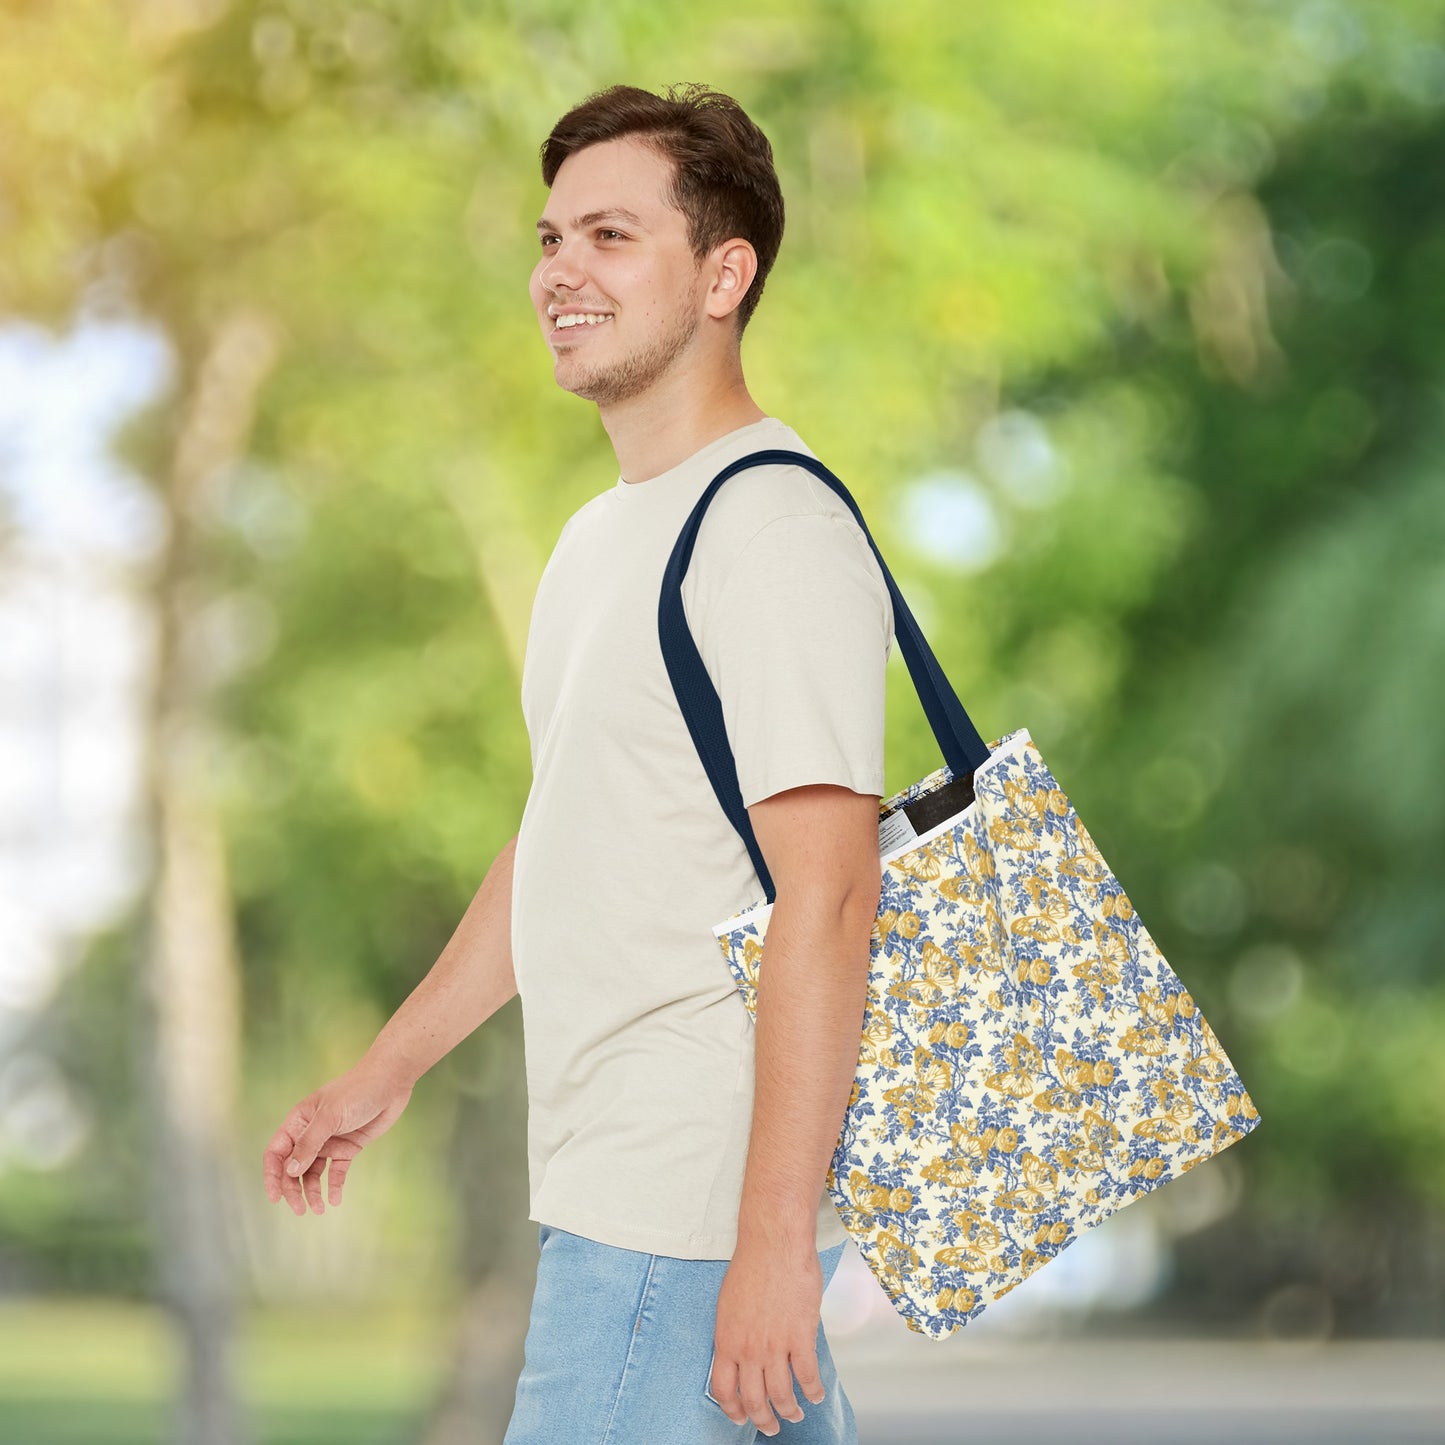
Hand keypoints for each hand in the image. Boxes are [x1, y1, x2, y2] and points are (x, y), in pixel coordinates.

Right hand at [261, 1058, 413, 1215]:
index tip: (275, 1198)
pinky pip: (337, 1171)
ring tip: (320, 1209)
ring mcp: (330, 1141)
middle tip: (301, 1209)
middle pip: (293, 1167)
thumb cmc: (357, 1091)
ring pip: (313, 1173)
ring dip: (313, 1191)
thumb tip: (290, 1171)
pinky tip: (335, 1200)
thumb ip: (310, 1143)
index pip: (276, 1153)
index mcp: (298, 1121)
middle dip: (294, 1189)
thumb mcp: (330, 1116)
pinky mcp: (348, 1147)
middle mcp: (310, 1133)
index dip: (272, 1176)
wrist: (391, 1081)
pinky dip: (334, 1186)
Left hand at [708, 1238, 827, 1437]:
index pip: (723, 1391)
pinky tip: (815, 1395)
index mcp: (726, 1340)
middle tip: (771, 1426)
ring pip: (782, 1395)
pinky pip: (808, 1377)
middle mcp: (748, 1350)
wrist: (774, 1244)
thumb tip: (740, 1354)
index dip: (733, 1410)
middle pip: (754, 1400)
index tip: (741, 1417)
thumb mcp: (728, 1304)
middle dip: (763, 1420)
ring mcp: (775, 1346)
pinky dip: (813, 1391)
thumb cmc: (751, 1265)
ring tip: (795, 1414)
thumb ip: (734, 1334)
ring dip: (789, 1411)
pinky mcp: (800, 1337)